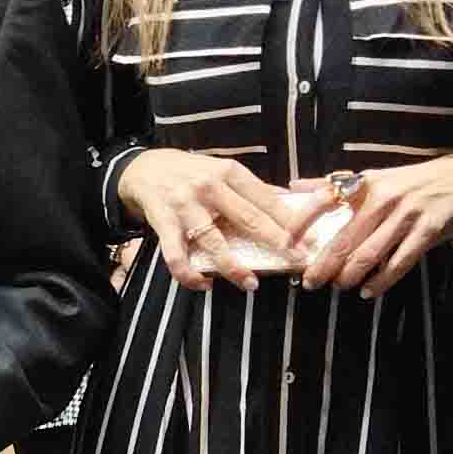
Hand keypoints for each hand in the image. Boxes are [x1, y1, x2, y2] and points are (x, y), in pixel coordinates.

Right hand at [117, 148, 302, 292]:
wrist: (144, 168)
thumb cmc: (190, 172)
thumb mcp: (222, 170)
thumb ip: (252, 188)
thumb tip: (288, 201)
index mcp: (229, 172)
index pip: (266, 199)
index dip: (289, 221)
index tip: (308, 239)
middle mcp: (209, 187)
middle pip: (248, 218)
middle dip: (275, 241)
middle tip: (294, 260)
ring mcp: (185, 206)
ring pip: (214, 242)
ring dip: (233, 266)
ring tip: (249, 284)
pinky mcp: (163, 224)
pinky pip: (177, 256)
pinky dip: (189, 275)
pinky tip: (204, 285)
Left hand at [295, 153, 452, 296]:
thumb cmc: (409, 182)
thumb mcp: (372, 177)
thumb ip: (333, 185)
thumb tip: (293, 187)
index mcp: (365, 183)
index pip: (324, 201)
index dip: (301, 224)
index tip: (285, 245)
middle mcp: (383, 198)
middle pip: (345, 238)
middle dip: (324, 265)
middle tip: (310, 283)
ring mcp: (406, 215)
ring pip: (370, 253)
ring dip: (350, 275)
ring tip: (339, 286)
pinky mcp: (428, 231)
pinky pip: (399, 262)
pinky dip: (381, 281)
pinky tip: (368, 291)